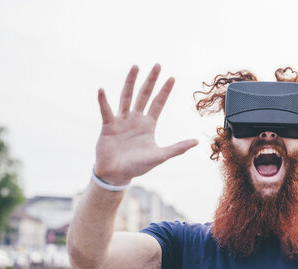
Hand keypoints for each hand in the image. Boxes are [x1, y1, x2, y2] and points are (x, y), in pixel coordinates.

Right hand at [94, 64, 197, 184]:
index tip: (172, 77)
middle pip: (144, 95)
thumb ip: (177, 148)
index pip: (158, 103)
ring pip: (127, 97)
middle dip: (151, 80)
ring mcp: (121, 120)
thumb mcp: (160, 156)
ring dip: (131, 82)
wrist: (117, 174)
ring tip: (135, 67)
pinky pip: (106, 111)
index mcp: (148, 124)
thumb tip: (196, 142)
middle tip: (157, 65)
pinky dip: (103, 101)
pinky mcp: (108, 126)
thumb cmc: (137, 166)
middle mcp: (135, 119)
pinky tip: (101, 90)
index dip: (164, 91)